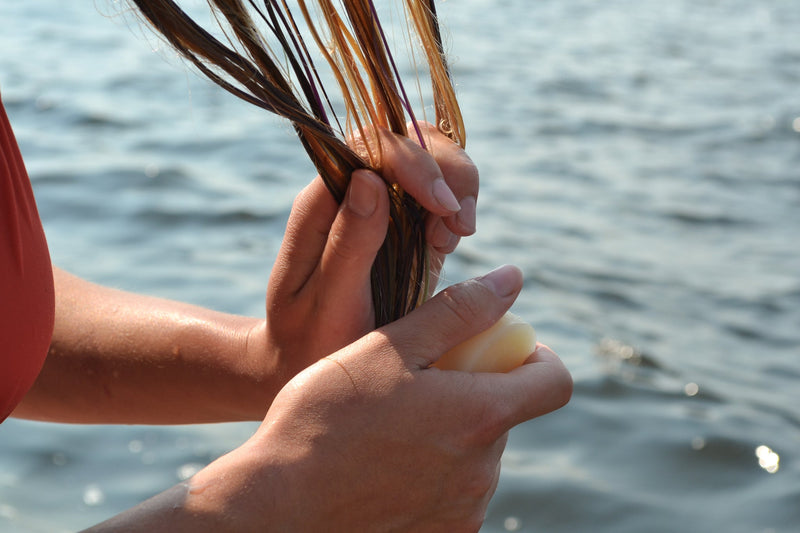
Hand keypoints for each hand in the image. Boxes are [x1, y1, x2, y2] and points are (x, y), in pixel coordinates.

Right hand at [210, 265, 571, 531]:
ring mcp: (463, 510)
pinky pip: (454, 493)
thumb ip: (459, 312)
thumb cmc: (326, 417)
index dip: (535, 357)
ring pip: (475, 454)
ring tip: (389, 427)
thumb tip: (512, 279)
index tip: (497, 350)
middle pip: (504, 414)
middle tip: (415, 384)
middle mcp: (484, 471)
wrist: (280, 504)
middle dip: (472, 392)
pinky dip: (432, 474)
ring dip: (449, 433)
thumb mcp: (389, 348)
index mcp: (481, 416)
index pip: (554, 382)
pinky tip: (385, 466)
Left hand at [258, 122, 478, 378]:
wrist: (307, 364)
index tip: (441, 205)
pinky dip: (459, 207)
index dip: (413, 161)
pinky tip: (452, 241)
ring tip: (456, 235)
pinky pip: (441, 191)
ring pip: (431, 157)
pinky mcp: (407, 224)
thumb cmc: (310, 342)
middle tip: (458, 225)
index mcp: (323, 203)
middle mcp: (351, 193)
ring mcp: (382, 205)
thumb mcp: (327, 303)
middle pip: (407, 138)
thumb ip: (348, 243)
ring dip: (458, 187)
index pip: (370, 145)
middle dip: (445, 170)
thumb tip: (370, 179)